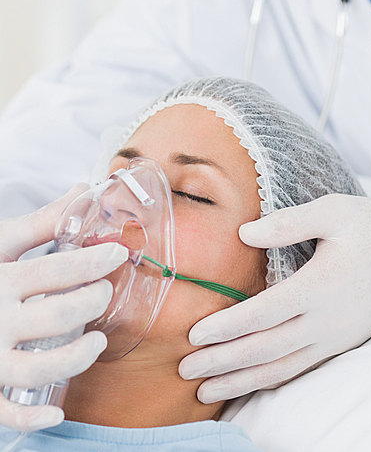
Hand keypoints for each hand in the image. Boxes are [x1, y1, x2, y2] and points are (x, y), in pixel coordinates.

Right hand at [0, 184, 127, 431]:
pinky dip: (30, 421)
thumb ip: (41, 222)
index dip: (94, 261)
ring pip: (38, 368)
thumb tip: (80, 190)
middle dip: (92, 302)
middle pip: (58, 315)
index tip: (119, 253)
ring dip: (76, 357)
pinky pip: (5, 413)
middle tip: (104, 294)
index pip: (56, 270)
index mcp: (1, 280)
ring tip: (97, 342)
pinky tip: (57, 412)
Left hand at [179, 194, 370, 402]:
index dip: (227, 326)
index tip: (194, 334)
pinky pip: (300, 368)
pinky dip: (269, 380)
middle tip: (185, 370)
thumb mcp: (335, 211)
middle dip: (223, 362)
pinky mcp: (342, 342)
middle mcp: (326, 320)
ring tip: (206, 390)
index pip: (264, 314)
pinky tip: (248, 382)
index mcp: (320, 285)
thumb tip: (243, 233)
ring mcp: (335, 337)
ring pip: (281, 367)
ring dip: (241, 380)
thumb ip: (289, 222)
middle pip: (265, 349)